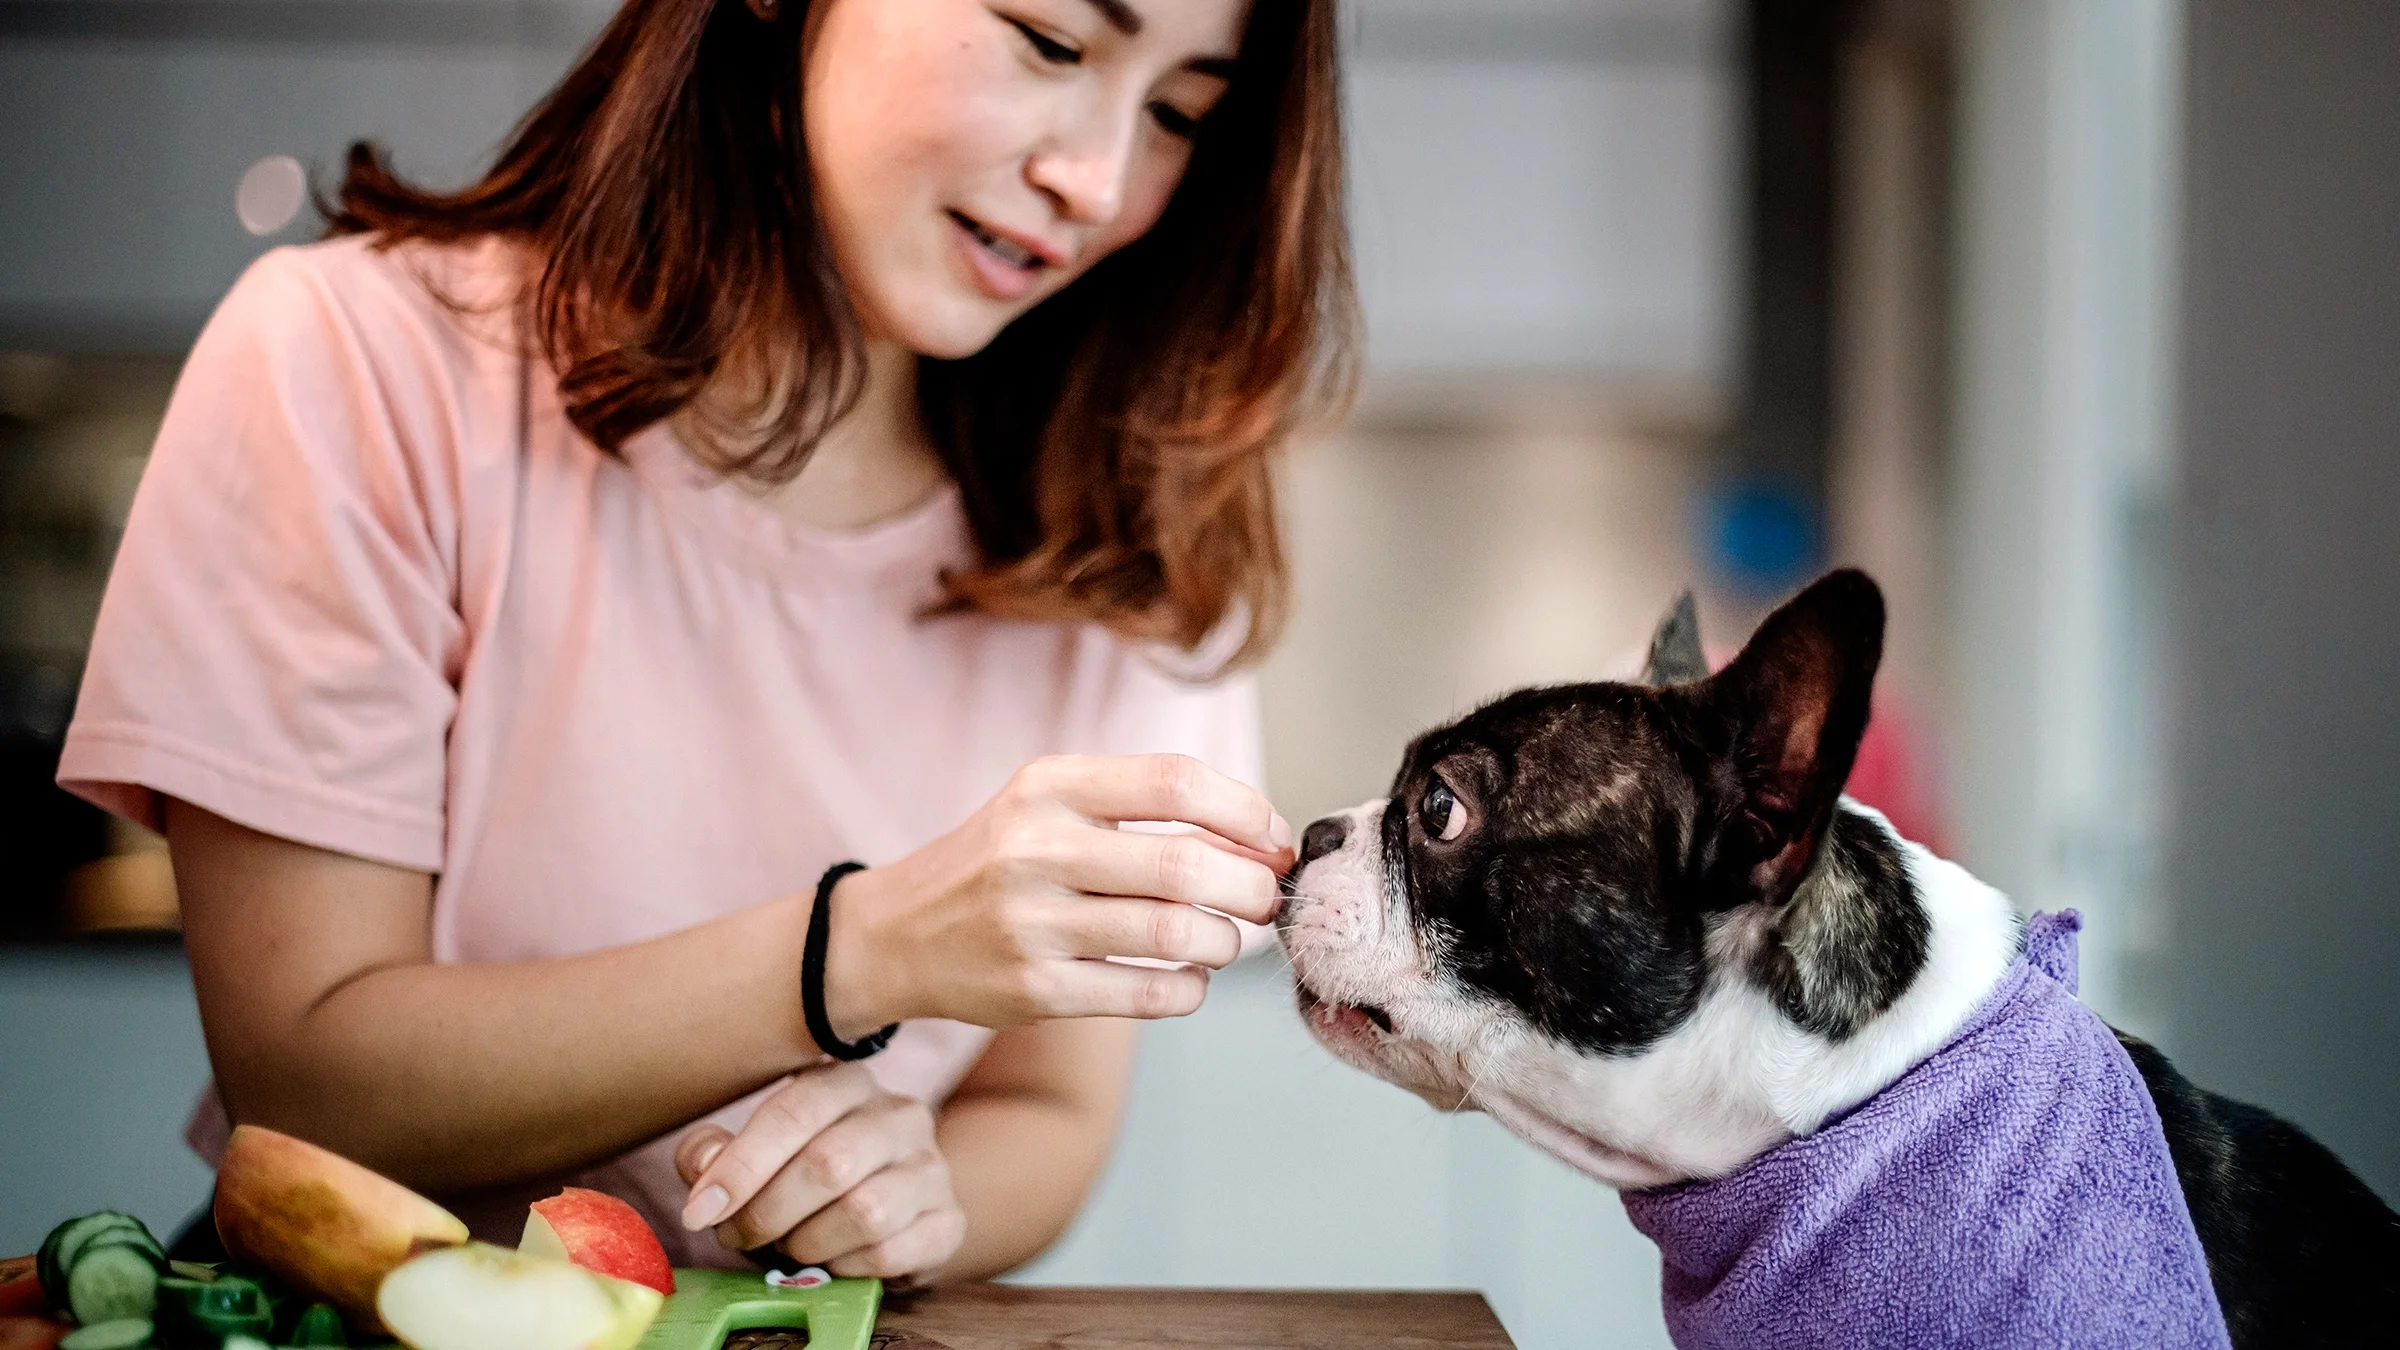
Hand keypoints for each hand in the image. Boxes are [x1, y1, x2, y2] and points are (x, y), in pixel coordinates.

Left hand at [676, 1063, 965, 1283]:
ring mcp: (932, 1167)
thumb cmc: (803, 1179)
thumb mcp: (750, 1157)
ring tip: (791, 1245)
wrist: (884, 1213)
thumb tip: (704, 1169)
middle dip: (768, 1213)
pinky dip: (846, 1267)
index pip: (795, 1109)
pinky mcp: (948, 1220)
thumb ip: (712, 1153)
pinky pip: (891, 1253)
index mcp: (847, 1082)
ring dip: (808, 1243)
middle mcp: (900, 1114)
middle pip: (829, 1164)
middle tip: (739, 1236)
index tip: (700, 1211)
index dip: (742, 1165)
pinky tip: (833, 1260)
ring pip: (864, 1212)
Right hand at [821, 754, 1294, 1035]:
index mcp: (1047, 786)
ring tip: (1222, 939)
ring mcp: (1030, 925)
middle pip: (1186, 866)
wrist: (897, 933)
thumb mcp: (1050, 805)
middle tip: (1265, 899)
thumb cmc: (1003, 860)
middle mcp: (1035, 850)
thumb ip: (1144, 810)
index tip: (1274, 839)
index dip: (1246, 812)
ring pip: (1176, 936)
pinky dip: (1190, 990)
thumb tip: (1265, 842)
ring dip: (1224, 942)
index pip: (1175, 783)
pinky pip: (1149, 996)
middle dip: (1252, 887)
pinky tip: (1186, 978)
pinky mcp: (1032, 991)